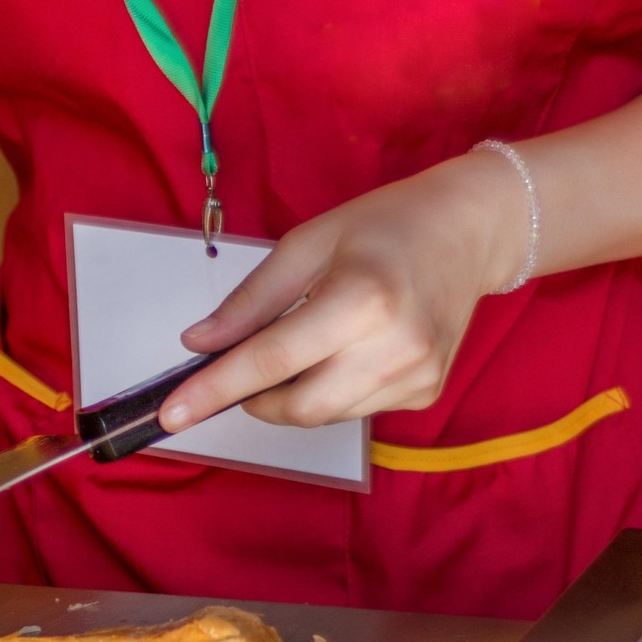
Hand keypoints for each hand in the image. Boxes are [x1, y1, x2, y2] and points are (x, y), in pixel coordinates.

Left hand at [158, 154, 528, 430]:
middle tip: (240, 364)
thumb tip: (199, 344)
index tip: (171, 413)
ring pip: (324, 415)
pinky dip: (330, 390)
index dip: (215, 389)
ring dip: (292, 394)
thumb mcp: (306, 244)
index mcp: (362, 300)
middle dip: (253, 397)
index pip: (271, 360)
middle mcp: (395, 348)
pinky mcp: (425, 392)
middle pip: (297, 406)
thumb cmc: (385, 226)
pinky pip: (355, 409)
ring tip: (306, 340)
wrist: (470, 230)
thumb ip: (249, 301)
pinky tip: (346, 349)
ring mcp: (416, 377)